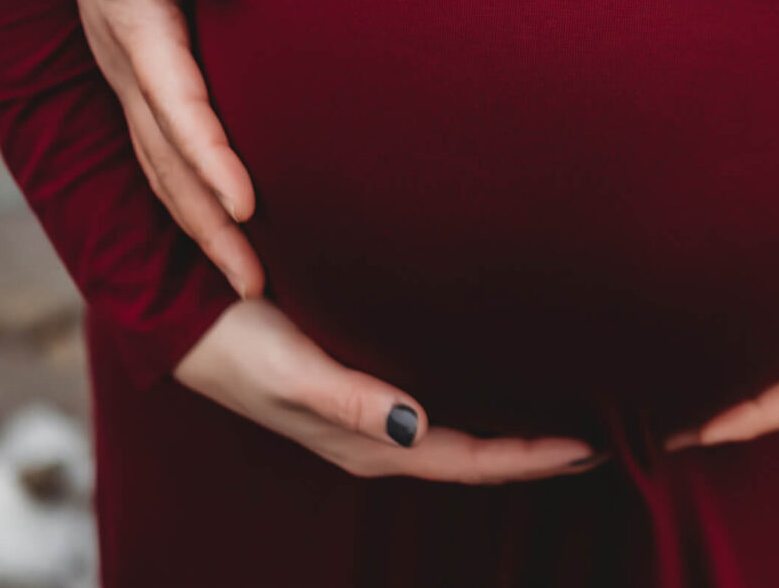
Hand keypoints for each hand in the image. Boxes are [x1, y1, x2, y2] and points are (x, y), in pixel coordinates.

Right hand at [43, 0, 260, 296]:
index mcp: (132, 20)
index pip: (177, 103)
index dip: (212, 158)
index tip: (248, 206)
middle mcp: (123, 58)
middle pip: (166, 158)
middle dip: (206, 224)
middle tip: (254, 287)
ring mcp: (125, 69)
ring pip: (160, 163)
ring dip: (198, 223)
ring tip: (245, 281)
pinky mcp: (137, 67)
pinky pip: (161, 145)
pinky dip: (188, 193)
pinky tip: (220, 225)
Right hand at [176, 299, 608, 481]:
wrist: (179, 317)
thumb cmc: (233, 339)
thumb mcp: (290, 370)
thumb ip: (349, 400)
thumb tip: (414, 428)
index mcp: (366, 441)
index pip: (468, 459)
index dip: (529, 459)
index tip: (589, 446)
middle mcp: (374, 437)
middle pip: (471, 458)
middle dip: (531, 457)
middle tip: (598, 443)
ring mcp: (364, 417)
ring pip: (455, 439)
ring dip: (507, 439)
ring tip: (561, 424)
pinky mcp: (355, 388)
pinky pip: (433, 415)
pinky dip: (475, 411)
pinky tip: (493, 390)